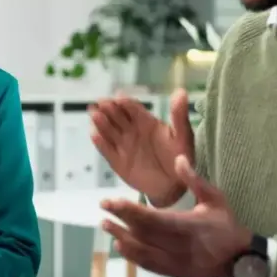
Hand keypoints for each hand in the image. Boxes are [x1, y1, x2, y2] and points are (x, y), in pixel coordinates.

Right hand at [90, 89, 193, 204]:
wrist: (174, 185)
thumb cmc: (180, 157)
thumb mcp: (183, 135)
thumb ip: (179, 115)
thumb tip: (181, 91)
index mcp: (146, 121)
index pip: (132, 108)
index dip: (125, 102)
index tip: (119, 97)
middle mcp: (131, 130)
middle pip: (116, 116)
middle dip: (108, 109)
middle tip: (100, 103)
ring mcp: (122, 145)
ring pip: (108, 130)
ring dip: (100, 122)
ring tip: (94, 114)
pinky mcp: (116, 160)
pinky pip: (106, 149)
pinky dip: (100, 142)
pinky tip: (94, 134)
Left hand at [100, 155, 250, 276]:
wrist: (243, 260)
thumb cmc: (227, 225)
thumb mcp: (216, 198)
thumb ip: (195, 180)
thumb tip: (178, 158)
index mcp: (191, 225)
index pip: (154, 218)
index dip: (131, 211)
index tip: (112, 201)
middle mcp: (182, 246)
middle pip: (145, 234)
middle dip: (122, 220)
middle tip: (104, 208)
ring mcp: (178, 262)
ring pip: (144, 251)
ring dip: (123, 238)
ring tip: (106, 225)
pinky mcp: (176, 274)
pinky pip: (151, 266)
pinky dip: (134, 257)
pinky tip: (121, 246)